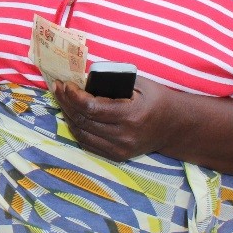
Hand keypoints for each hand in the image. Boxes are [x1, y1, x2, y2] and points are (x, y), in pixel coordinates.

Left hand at [52, 77, 174, 161]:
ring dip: (67, 115)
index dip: (73, 96)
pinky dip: (76, 129)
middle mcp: (123, 136)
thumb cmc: (156, 99)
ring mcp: (120, 149)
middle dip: (66, 102)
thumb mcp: (139, 84)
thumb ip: (113, 81)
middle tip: (59, 88)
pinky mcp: (117, 156)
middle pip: (82, 120)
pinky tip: (71, 115)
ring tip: (62, 100)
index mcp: (130, 115)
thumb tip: (83, 77)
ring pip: (81, 133)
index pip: (90, 108)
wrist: (174, 126)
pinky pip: (87, 143)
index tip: (66, 84)